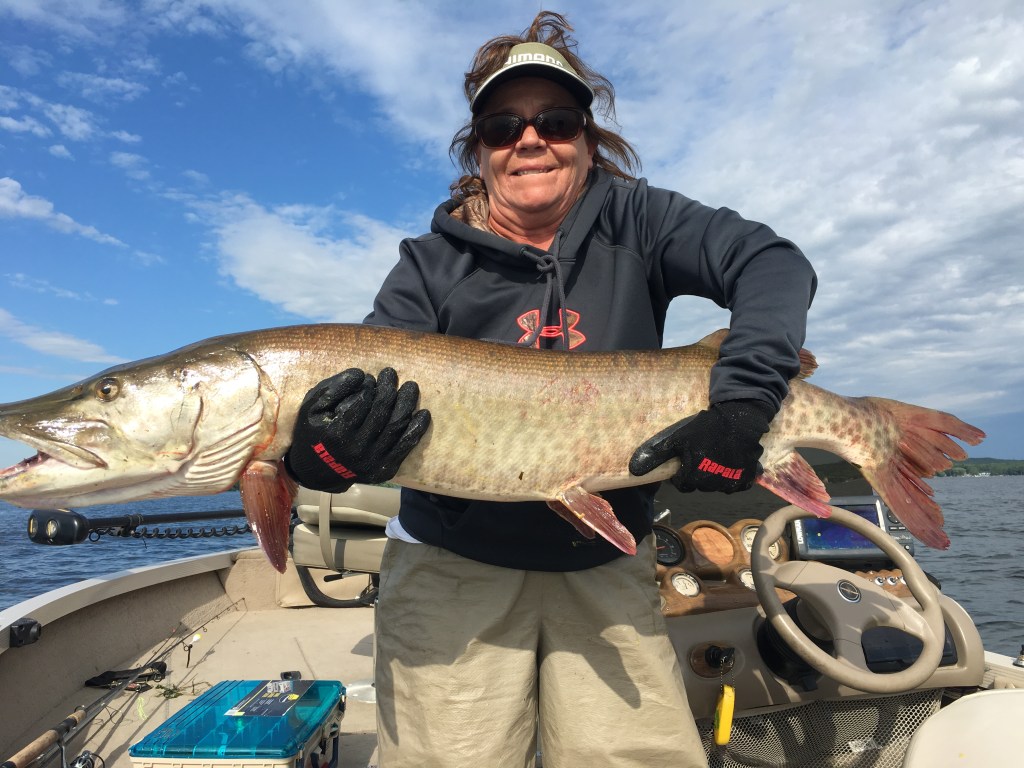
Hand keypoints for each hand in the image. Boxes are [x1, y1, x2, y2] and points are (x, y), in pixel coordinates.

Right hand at [285, 367, 430, 492]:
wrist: (317, 471)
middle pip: (382, 412)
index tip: (372, 378)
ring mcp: (372, 462)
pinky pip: (405, 447)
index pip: (362, 402)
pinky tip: (424, 413)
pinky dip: (417, 429)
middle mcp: (356, 449)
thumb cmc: (313, 432)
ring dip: (407, 404)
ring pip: (396, 428)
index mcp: (337, 433)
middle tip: (391, 374)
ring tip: (411, 387)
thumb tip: (363, 375)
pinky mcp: (383, 470)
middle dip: (389, 389)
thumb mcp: (312, 407)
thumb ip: (334, 388)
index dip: (370, 387)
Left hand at [628, 400, 773, 493]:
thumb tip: (634, 470)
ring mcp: (730, 483)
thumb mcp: (676, 438)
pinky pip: (737, 485)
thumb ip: (656, 455)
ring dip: (715, 475)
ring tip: (716, 456)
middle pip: (700, 485)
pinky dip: (733, 477)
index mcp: (692, 477)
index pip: (682, 484)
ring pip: (717, 486)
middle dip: (698, 474)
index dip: (682, 473)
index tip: (686, 460)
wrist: (738, 420)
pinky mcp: (746, 478)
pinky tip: (730, 462)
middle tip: (701, 455)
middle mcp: (711, 485)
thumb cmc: (705, 429)